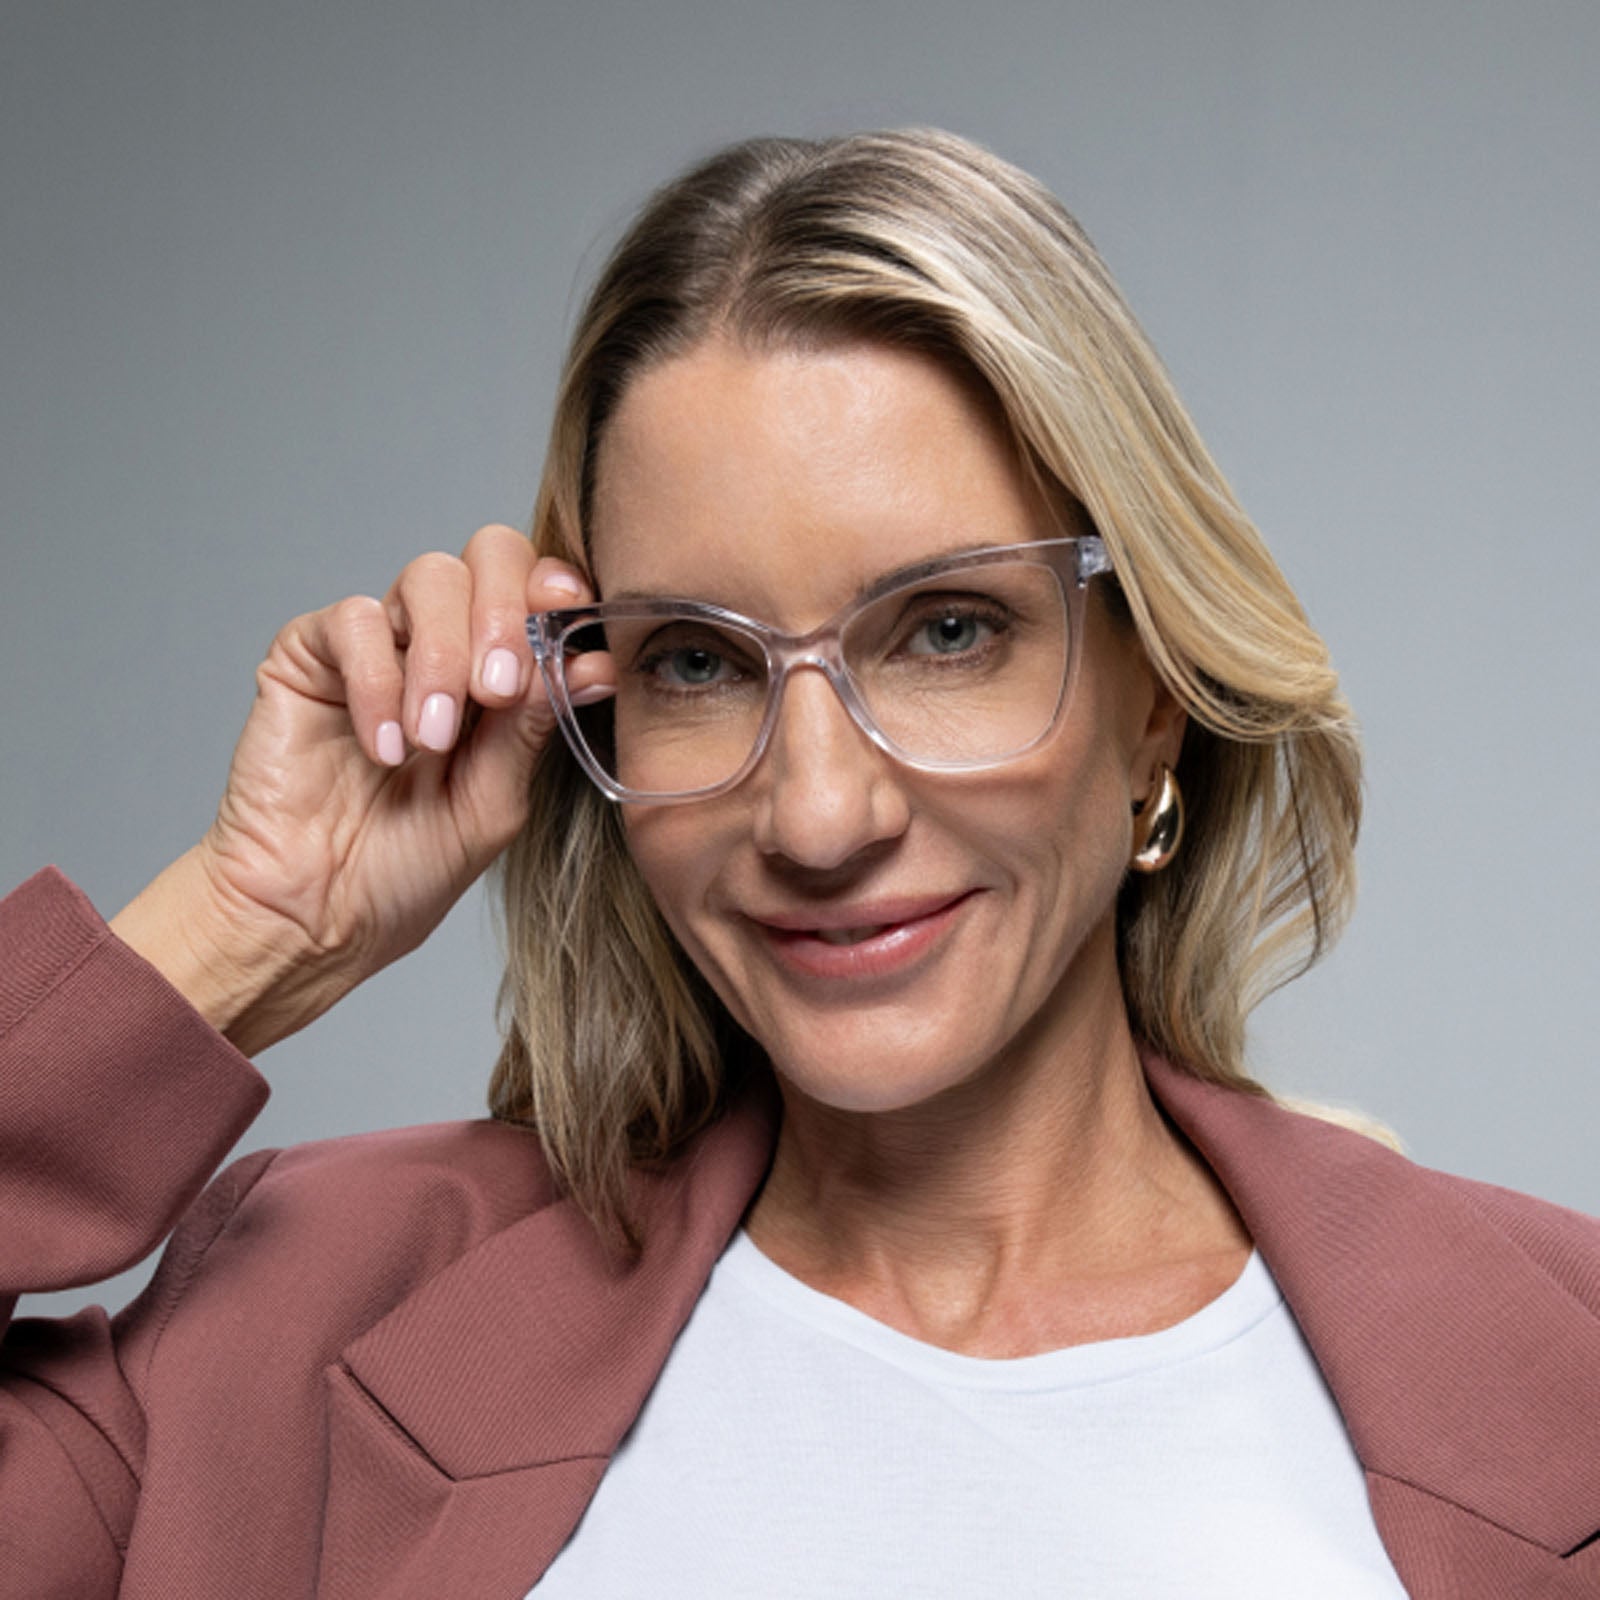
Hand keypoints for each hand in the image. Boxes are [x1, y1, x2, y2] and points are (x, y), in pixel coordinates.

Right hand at [111, 525, 596, 1054]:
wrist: (317, 915)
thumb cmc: (406, 869)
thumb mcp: (495, 801)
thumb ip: (534, 726)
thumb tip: (598, 664)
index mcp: (499, 673)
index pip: (538, 591)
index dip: (557, 588)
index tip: (570, 612)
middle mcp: (443, 645)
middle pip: (489, 555)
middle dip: (505, 612)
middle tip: (497, 690)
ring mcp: (378, 645)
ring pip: (429, 577)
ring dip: (443, 655)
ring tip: (434, 738)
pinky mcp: (311, 655)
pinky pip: (355, 621)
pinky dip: (378, 681)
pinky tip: (383, 747)